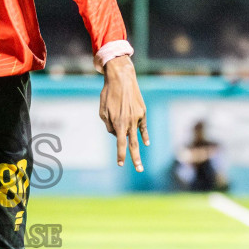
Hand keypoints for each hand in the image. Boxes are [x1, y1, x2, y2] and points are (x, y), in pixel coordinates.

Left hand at [99, 55, 148, 171]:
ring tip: (140, 162)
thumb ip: (109, 126)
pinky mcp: (143, 112)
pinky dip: (145, 135)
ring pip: (137, 136)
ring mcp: (138, 117)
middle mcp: (129, 122)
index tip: (120, 164)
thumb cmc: (108, 94)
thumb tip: (116, 135)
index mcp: (118, 123)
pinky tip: (146, 143)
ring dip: (139, 150)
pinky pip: (144, 127)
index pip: (120, 144)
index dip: (120, 155)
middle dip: (135, 159)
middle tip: (139, 170)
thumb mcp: (103, 111)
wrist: (122, 79)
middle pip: (133, 145)